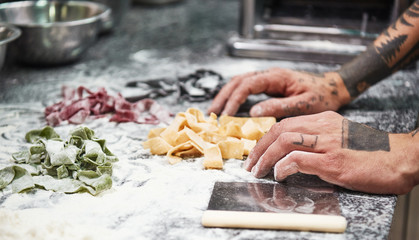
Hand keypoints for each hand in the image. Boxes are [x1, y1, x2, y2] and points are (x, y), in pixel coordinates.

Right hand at [207, 68, 350, 117]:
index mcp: (276, 77)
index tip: (227, 114)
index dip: (234, 99)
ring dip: (226, 95)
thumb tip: (254, 112)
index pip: (248, 85)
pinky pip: (247, 87)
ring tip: (216, 110)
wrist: (333, 88)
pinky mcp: (269, 85)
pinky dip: (235, 96)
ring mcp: (268, 79)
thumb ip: (279, 107)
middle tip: (213, 113)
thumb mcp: (304, 104)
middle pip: (238, 81)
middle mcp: (269, 75)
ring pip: (240, 83)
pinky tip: (230, 106)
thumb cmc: (322, 96)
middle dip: (224, 96)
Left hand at [243, 111, 418, 193]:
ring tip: (257, 171)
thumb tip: (295, 154)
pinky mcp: (334, 161)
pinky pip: (299, 159)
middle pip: (280, 130)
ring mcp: (329, 143)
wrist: (403, 157)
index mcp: (325, 120)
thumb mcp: (342, 138)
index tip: (257, 151)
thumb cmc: (373, 152)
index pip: (286, 123)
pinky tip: (278, 174)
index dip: (266, 137)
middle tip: (250, 163)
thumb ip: (320, 140)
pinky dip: (283, 166)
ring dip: (266, 157)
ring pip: (285, 141)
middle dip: (259, 147)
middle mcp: (324, 127)